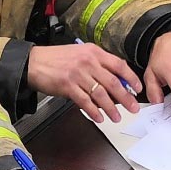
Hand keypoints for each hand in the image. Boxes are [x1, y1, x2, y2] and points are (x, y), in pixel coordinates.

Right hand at [24, 42, 140, 122]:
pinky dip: (94, 111)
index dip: (131, 78)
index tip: (137, 88)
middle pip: (113, 82)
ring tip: (117, 117)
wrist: (33, 62)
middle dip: (125, 98)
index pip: (119, 65)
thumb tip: (115, 81)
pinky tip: (99, 118)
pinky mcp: (68, 86)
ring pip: (101, 94)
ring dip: (111, 108)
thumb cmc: (56, 59)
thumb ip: (97, 64)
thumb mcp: (80, 54)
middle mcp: (88, 62)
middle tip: (133, 107)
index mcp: (93, 52)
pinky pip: (85, 101)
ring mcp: (78, 74)